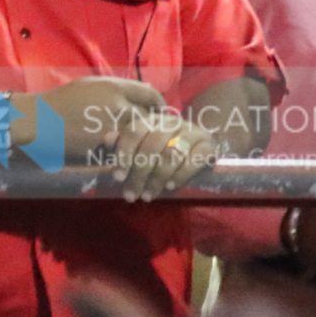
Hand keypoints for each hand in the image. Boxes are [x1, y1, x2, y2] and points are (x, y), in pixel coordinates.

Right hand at [37, 76, 166, 162]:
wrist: (35, 122)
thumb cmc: (60, 103)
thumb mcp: (89, 86)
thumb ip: (116, 90)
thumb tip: (144, 91)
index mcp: (114, 87)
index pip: (151, 94)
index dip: (159, 105)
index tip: (161, 114)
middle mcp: (117, 105)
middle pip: (151, 119)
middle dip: (156, 129)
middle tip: (158, 138)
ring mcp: (112, 128)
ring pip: (141, 139)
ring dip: (146, 147)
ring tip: (146, 154)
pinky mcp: (103, 149)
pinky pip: (125, 155)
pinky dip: (130, 160)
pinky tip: (130, 163)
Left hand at [106, 105, 223, 203]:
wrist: (202, 146)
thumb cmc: (165, 148)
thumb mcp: (143, 144)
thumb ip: (125, 143)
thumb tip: (107, 140)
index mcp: (153, 120)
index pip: (134, 131)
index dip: (125, 154)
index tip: (118, 177)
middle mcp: (172, 122)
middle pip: (152, 145)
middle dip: (139, 174)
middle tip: (132, 195)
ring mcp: (192, 132)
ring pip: (171, 154)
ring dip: (157, 178)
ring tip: (148, 196)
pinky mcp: (208, 145)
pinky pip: (194, 160)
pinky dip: (181, 175)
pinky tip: (170, 186)